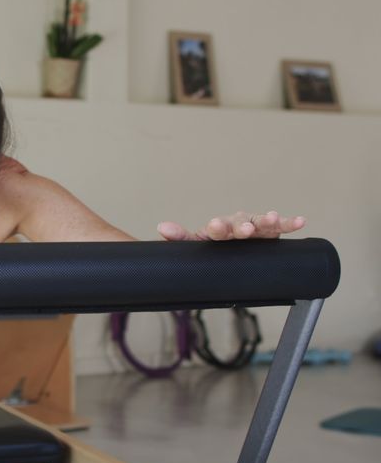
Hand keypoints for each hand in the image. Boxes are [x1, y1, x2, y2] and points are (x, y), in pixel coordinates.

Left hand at [157, 211, 305, 240]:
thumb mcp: (195, 243)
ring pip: (262, 222)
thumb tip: (163, 227)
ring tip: (274, 218)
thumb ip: (181, 237)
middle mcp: (238, 224)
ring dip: (268, 221)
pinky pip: (280, 227)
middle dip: (244, 225)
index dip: (218, 227)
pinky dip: (289, 223)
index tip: (216, 227)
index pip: (218, 227)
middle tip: (246, 229)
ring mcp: (255, 226)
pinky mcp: (269, 232)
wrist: (226, 244)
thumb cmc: (212, 243)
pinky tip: (300, 221)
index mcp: (219, 228)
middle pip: (242, 223)